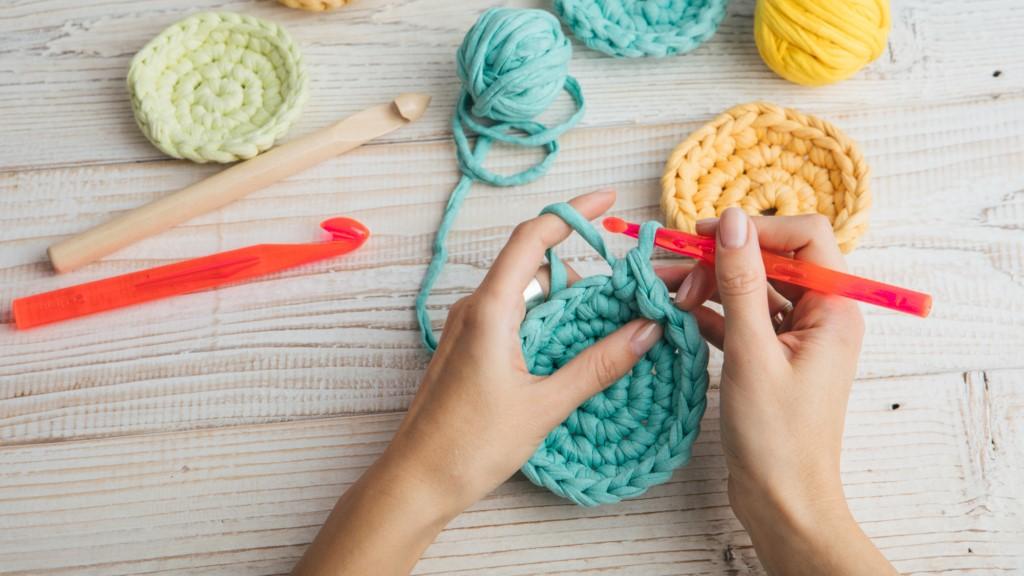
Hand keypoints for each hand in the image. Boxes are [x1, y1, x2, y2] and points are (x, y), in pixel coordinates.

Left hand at [293, 190, 662, 575]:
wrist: (416, 481)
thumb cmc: (470, 445)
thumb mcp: (545, 404)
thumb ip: (599, 364)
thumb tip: (647, 330)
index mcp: (490, 309)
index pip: (533, 236)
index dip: (573, 211)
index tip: (610, 200)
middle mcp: (475, 308)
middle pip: (534, 263)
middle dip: (582, 267)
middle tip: (627, 288)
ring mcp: (468, 327)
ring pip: (525, 291)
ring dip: (566, 298)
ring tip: (610, 321)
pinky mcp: (468, 347)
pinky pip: (513, 315)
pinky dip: (546, 319)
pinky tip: (573, 344)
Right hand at [659, 207, 895, 574]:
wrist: (782, 502)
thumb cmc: (777, 437)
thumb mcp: (752, 352)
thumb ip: (741, 282)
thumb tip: (732, 220)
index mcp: (834, 309)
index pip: (804, 237)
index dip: (754, 229)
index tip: (705, 235)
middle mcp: (819, 317)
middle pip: (769, 260)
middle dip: (719, 260)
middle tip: (672, 273)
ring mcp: (794, 338)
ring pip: (748, 288)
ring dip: (706, 285)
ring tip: (663, 292)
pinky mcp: (770, 357)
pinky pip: (739, 318)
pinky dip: (708, 313)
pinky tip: (674, 314)